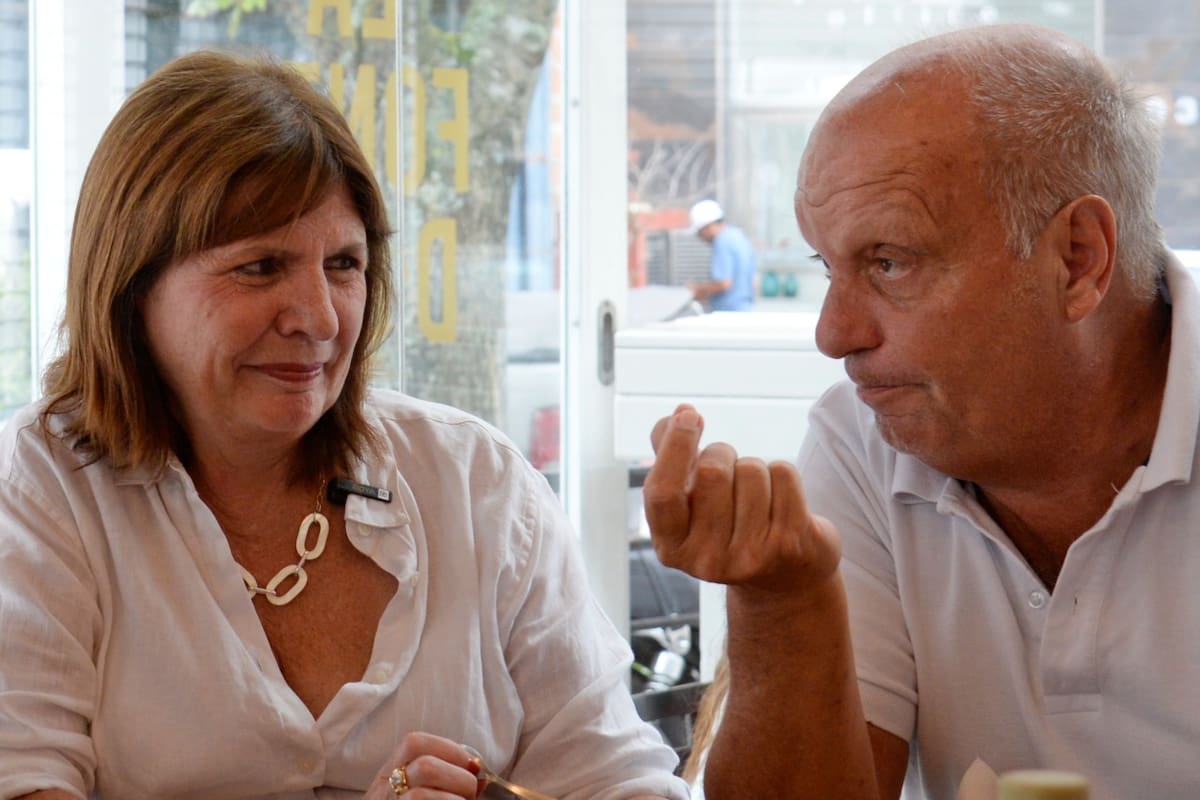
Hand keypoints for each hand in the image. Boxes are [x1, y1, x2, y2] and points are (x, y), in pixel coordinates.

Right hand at [366, 732, 482, 798]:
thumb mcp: (413, 795)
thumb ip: (443, 783)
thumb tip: (480, 775)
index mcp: (388, 776)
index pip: (414, 743)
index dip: (449, 748)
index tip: (469, 765)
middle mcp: (382, 793)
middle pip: (425, 767)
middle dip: (459, 778)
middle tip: (469, 795)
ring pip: (420, 796)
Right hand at [643, 404, 841, 595]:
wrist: (783, 582)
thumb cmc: (728, 530)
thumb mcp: (690, 506)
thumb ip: (671, 460)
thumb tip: (675, 416)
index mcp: (672, 548)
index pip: (662, 492)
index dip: (674, 447)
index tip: (688, 415)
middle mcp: (706, 560)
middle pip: (713, 471)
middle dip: (723, 455)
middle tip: (729, 473)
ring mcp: (750, 555)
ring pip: (751, 470)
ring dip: (755, 469)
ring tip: (756, 497)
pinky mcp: (790, 543)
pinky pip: (783, 474)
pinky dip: (783, 475)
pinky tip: (781, 501)